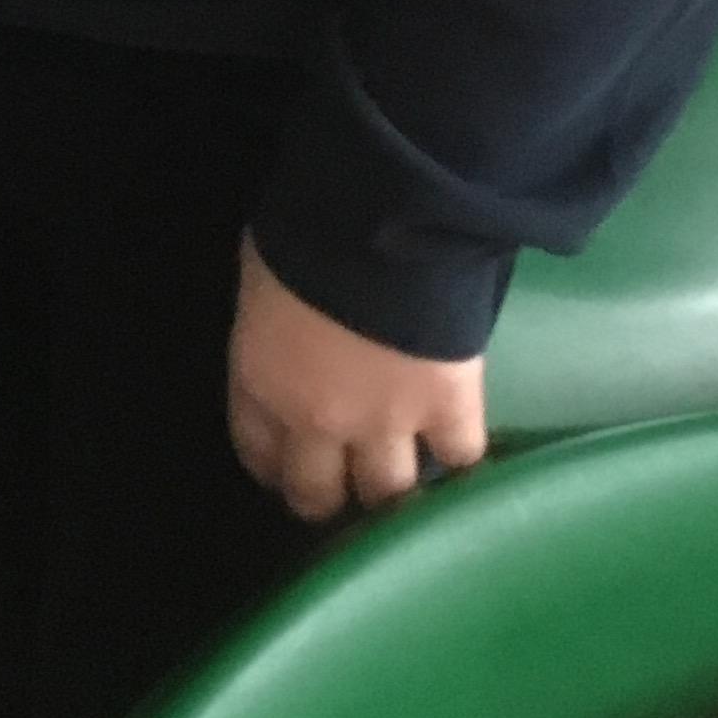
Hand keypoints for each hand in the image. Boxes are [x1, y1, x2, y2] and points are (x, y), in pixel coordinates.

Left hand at [228, 236, 488, 522]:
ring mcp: (387, 422)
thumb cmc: (303, 230)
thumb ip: (273, 323)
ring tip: (404, 483)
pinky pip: (459, 458)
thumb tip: (288, 329)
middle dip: (327, 495)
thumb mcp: (264, 275)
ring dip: (392, 490)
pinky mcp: (449, 410)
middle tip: (343, 487)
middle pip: (318, 494)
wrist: (380, 222)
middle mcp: (318, 420)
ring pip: (388, 493)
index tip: (285, 467)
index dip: (274, 465)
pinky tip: (459, 453)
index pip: (257, 449)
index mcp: (261, 380)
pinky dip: (460, 460)